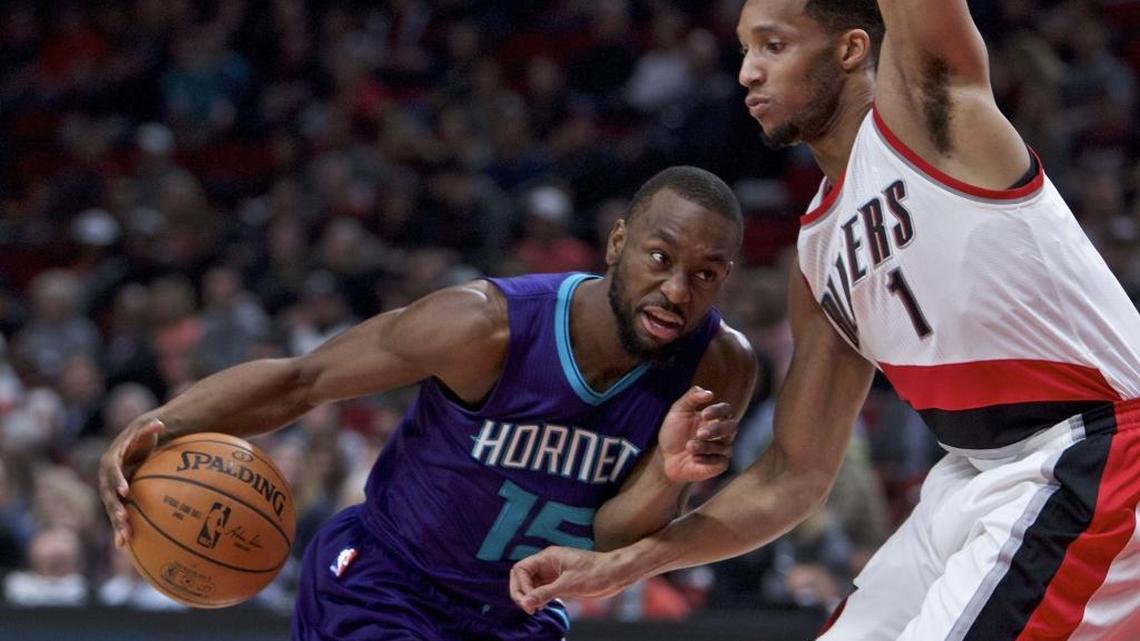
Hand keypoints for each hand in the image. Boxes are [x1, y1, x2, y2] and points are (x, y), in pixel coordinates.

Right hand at [99, 417, 164, 548]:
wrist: (130, 451)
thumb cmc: (140, 441)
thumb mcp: (144, 434)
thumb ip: (149, 429)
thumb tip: (160, 422)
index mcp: (110, 463)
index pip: (112, 472)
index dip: (117, 481)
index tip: (125, 490)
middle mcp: (106, 480)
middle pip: (108, 496)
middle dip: (115, 508)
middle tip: (123, 518)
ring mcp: (109, 493)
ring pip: (112, 511)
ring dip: (117, 525)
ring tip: (124, 539)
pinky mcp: (116, 502)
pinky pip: (117, 517)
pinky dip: (119, 531)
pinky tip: (124, 546)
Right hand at [510, 546, 629, 613]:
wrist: (615, 574)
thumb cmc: (596, 572)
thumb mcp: (569, 584)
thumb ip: (545, 593)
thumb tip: (526, 602)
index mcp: (548, 557)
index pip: (521, 569)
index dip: (520, 586)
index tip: (529, 600)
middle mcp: (548, 563)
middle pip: (523, 577)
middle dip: (522, 592)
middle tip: (529, 608)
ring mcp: (554, 573)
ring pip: (532, 584)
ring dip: (530, 597)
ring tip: (536, 610)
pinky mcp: (561, 581)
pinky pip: (542, 589)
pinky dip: (540, 599)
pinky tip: (544, 607)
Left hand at [658, 386, 736, 482]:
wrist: (665, 457)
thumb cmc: (674, 433)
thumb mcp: (678, 411)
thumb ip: (691, 397)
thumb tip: (709, 393)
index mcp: (714, 418)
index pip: (726, 410)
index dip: (718, 411)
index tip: (704, 414)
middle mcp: (722, 433)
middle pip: (732, 427)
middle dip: (716, 429)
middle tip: (699, 433)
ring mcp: (722, 449)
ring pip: (724, 446)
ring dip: (705, 446)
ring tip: (689, 446)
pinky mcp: (719, 465)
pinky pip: (719, 461)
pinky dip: (706, 459)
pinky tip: (693, 458)